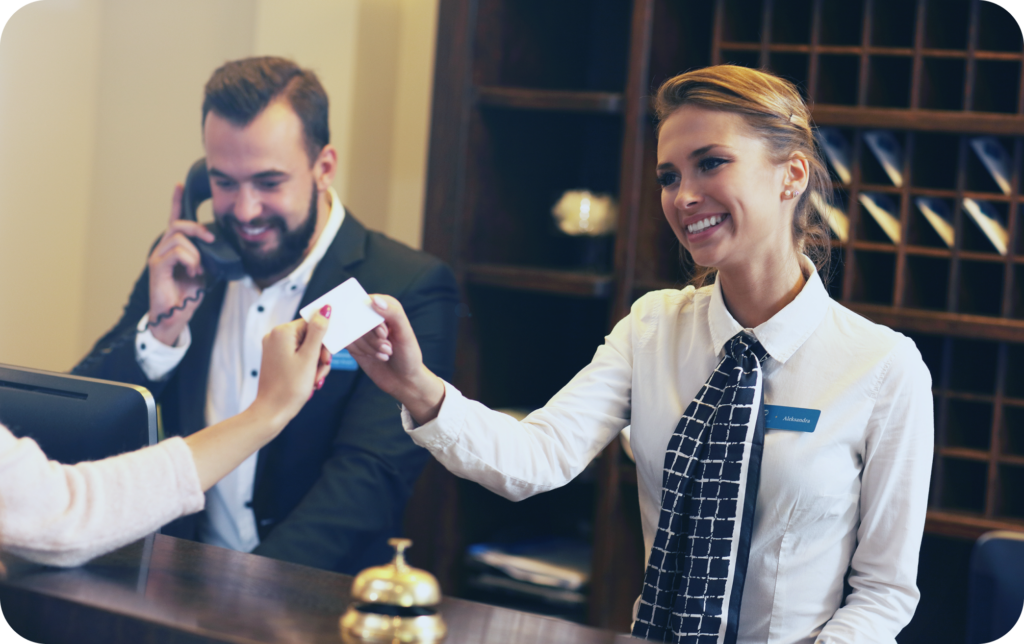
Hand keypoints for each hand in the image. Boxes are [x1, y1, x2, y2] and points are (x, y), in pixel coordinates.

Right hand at [146, 184, 217, 345]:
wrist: (175, 315)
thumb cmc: (186, 295)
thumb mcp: (203, 271)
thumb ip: (206, 256)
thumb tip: (215, 247)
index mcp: (174, 248)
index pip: (174, 220)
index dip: (176, 202)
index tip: (180, 185)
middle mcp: (163, 248)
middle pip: (179, 225)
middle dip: (199, 229)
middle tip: (211, 241)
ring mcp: (158, 256)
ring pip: (179, 238)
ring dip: (196, 253)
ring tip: (198, 269)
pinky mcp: (157, 266)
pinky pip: (177, 252)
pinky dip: (190, 260)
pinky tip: (193, 272)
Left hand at [251, 307, 332, 429]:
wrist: (272, 412)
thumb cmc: (290, 387)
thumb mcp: (309, 357)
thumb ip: (319, 331)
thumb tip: (325, 309)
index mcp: (282, 332)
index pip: (312, 324)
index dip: (323, 340)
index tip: (326, 357)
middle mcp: (275, 336)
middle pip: (310, 337)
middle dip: (320, 355)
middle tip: (321, 370)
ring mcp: (274, 348)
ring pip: (306, 348)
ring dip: (315, 364)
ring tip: (314, 380)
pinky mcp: (276, 359)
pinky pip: (298, 356)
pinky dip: (307, 368)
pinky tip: (309, 381)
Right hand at [347, 295, 444, 424]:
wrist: (404, 380)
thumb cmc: (409, 355)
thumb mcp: (405, 334)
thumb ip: (393, 314)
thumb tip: (374, 300)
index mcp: (387, 306)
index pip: (368, 302)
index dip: (373, 320)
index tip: (384, 334)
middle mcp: (372, 316)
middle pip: (358, 318)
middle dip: (372, 337)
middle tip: (388, 348)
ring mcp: (361, 330)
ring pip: (351, 331)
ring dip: (369, 346)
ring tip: (385, 354)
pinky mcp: (353, 343)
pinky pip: (346, 342)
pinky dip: (361, 351)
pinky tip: (375, 357)